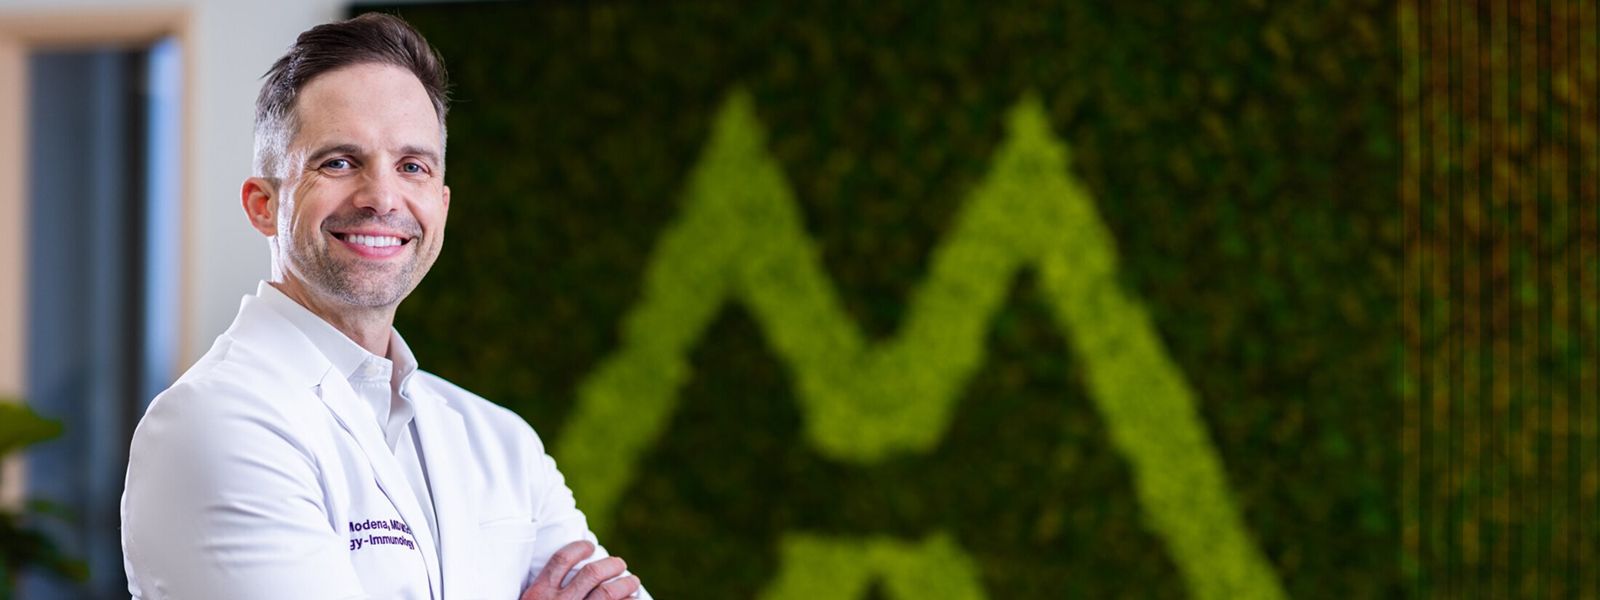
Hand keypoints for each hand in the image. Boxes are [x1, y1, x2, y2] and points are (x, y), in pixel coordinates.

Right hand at [519, 540, 640, 599]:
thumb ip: (545, 594)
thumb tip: (572, 577)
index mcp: (538, 594)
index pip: (561, 560)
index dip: (578, 548)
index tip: (589, 546)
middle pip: (591, 573)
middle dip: (611, 565)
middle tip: (619, 564)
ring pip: (607, 592)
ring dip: (626, 583)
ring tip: (632, 581)